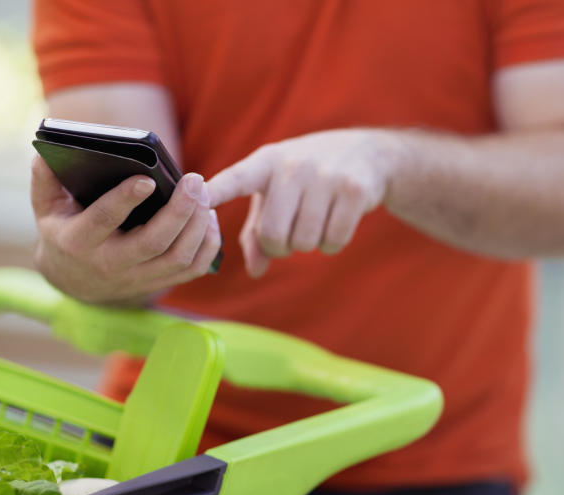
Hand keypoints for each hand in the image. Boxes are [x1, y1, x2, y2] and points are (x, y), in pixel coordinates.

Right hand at [30, 156, 221, 304]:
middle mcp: (110, 264)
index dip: (125, 199)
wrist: (73, 280)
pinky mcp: (157, 283)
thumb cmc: (63, 231)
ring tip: (205, 195)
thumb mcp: (45, 207)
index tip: (147, 179)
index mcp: (78, 241)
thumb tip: (44, 153)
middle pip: (154, 242)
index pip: (104, 219)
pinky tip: (210, 219)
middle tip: (195, 181)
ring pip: (179, 258)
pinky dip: (208, 245)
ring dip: (199, 226)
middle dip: (180, 210)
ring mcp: (137, 278)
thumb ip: (45, 179)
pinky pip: (192, 270)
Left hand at [207, 129, 400, 276]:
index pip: (234, 180)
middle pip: (273, 234)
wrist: (368, 154)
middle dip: (280, 246)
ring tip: (314, 223)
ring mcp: (325, 176)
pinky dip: (332, 244)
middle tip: (291, 233)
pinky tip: (336, 222)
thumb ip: (256, 232)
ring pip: (304, 242)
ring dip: (307, 245)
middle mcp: (292, 166)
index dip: (214, 191)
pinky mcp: (354, 190)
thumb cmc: (308, 180)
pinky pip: (333, 241)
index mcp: (265, 163)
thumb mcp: (277, 195)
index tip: (195, 196)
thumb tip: (254, 271)